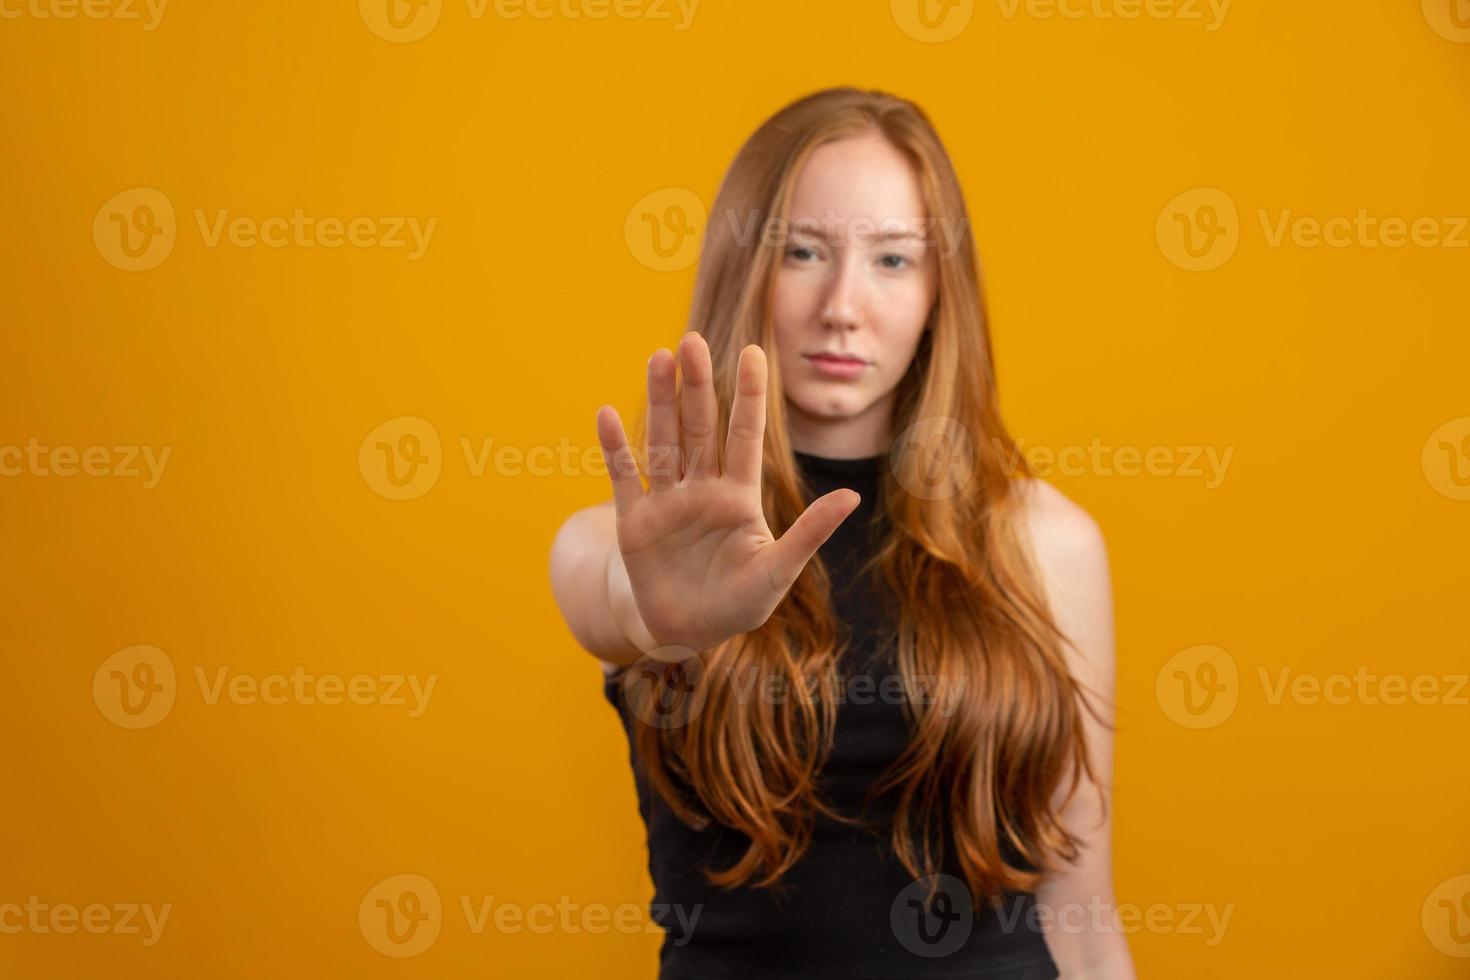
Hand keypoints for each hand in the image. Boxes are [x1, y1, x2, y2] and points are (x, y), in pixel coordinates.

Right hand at [595, 332, 860, 653]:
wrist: (688, 634)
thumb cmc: (739, 603)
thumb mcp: (778, 571)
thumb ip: (809, 533)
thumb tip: (852, 497)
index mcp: (738, 496)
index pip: (744, 434)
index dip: (748, 395)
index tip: (754, 352)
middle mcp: (701, 489)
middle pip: (699, 427)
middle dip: (695, 386)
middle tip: (691, 341)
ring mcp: (665, 502)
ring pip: (662, 442)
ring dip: (659, 403)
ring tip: (657, 359)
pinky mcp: (634, 521)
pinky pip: (623, 477)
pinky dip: (615, 447)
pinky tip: (607, 414)